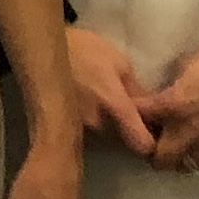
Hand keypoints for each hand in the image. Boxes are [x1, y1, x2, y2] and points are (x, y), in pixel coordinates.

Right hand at [63, 24, 158, 157]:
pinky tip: (96, 114)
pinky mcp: (69, 133)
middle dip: (135, 136)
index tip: (157, 130)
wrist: (42, 52)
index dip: (154, 142)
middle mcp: (98, 127)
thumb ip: (137, 90)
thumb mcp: (118, 62)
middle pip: (127, 147)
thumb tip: (153, 110)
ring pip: (110, 145)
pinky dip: (100, 132)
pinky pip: (94, 141)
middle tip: (139, 119)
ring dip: (117, 135)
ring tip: (115, 115)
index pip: (142, 145)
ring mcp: (81, 133)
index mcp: (115, 107)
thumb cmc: (84, 51)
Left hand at [135, 43, 198, 172]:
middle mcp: (188, 132)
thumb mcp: (187, 64)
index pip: (138, 119)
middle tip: (158, 141)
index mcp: (172, 105)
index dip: (133, 117)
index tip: (136, 117)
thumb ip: (173, 85)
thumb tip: (165, 94)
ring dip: (182, 157)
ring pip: (187, 167)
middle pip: (159, 160)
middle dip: (154, 152)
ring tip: (185, 145)